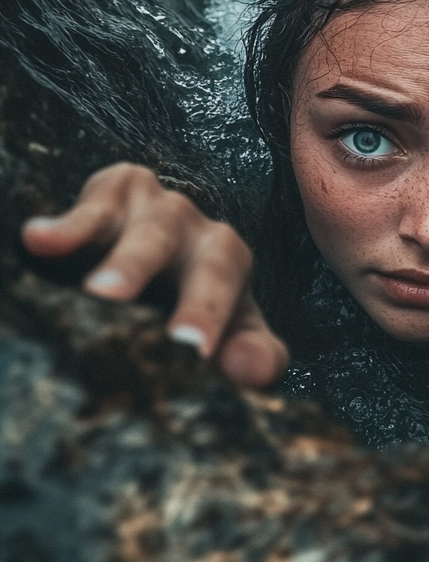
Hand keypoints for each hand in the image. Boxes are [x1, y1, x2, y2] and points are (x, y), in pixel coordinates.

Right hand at [21, 163, 288, 388]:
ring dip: (121, 258)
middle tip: (142, 313)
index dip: (210, 314)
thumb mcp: (232, 331)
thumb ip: (255, 355)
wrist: (157, 260)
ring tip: (98, 290)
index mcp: (227, 260)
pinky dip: (67, 226)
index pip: (223, 284)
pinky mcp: (113, 192)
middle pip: (175, 247)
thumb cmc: (198, 305)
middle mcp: (193, 227)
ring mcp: (153, 205)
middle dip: (170, 284)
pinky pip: (94, 207)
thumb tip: (251, 369)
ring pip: (142, 230)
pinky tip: (39, 239)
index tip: (195, 351)